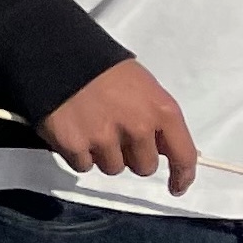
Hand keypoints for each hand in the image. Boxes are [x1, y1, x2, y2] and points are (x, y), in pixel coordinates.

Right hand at [39, 59, 197, 193]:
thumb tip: (166, 150)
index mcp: (162, 111)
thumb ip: (158, 120)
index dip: (182, 176)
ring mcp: (105, 139)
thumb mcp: (144, 87)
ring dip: (103, 155)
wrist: (59, 55)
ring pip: (112, 168)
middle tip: (116, 136)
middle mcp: (138, 129)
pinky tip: (74, 131)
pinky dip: (78, 154)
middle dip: (131, 156)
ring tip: (90, 128)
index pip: (184, 155)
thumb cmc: (105, 68)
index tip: (177, 187)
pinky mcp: (75, 146)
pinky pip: (83, 166)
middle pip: (143, 167)